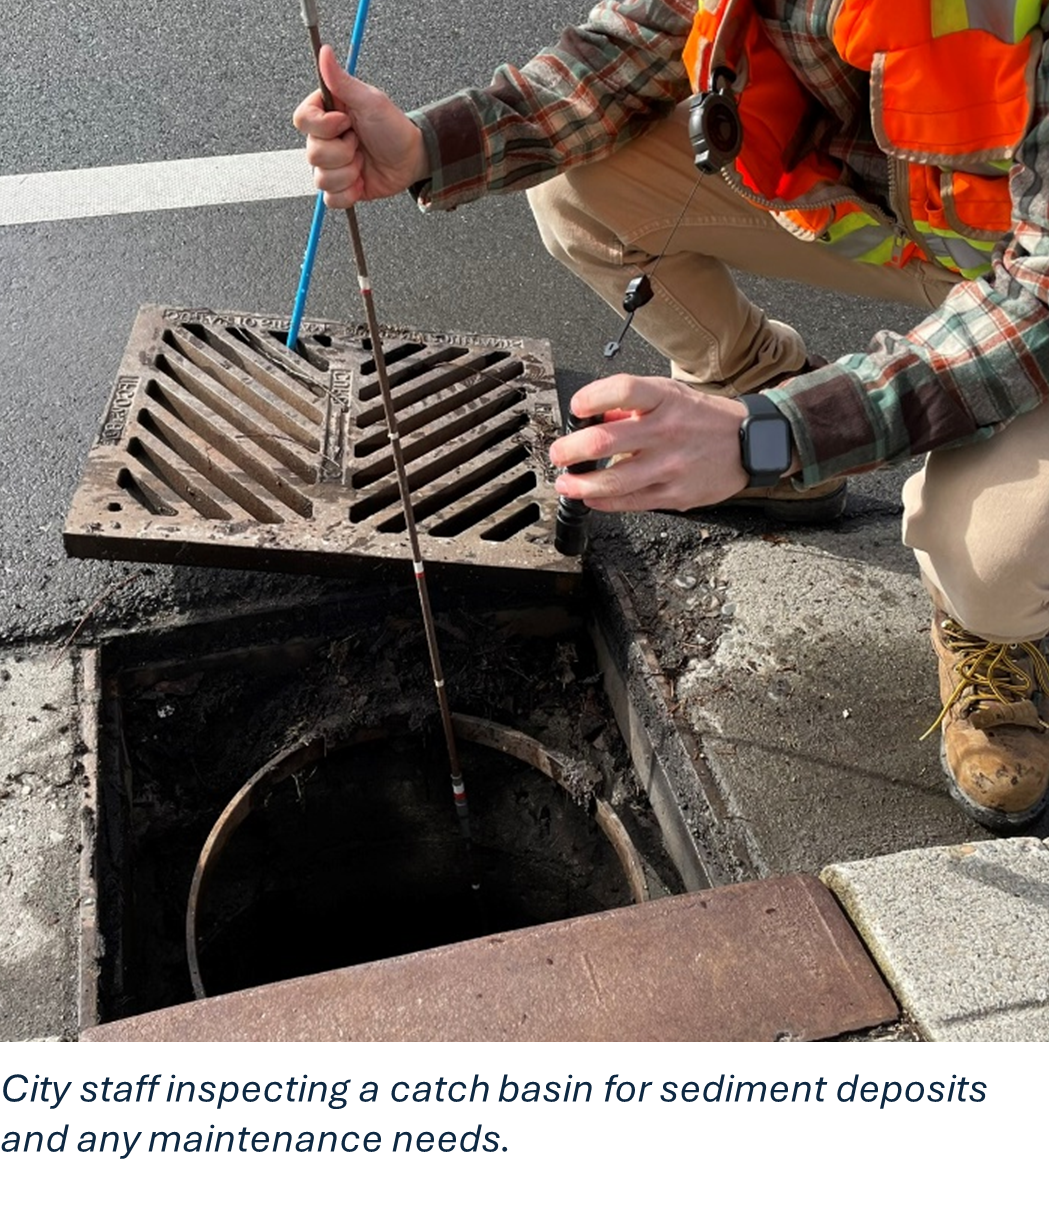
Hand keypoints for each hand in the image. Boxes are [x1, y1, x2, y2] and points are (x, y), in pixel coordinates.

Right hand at [292, 44, 430, 205]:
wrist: (411, 159)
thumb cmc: (393, 127)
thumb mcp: (370, 101)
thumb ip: (343, 81)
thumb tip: (325, 52)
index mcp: (326, 115)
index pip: (302, 120)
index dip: (323, 126)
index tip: (346, 122)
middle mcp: (324, 140)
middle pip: (312, 154)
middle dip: (343, 152)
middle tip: (360, 143)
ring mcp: (331, 166)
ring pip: (321, 179)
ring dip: (349, 173)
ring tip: (363, 162)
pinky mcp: (340, 187)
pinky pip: (330, 199)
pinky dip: (349, 194)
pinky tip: (361, 183)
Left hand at [548, 375, 750, 511]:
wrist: (751, 444)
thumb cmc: (706, 418)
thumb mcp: (671, 396)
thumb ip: (632, 405)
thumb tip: (593, 418)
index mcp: (666, 399)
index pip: (622, 390)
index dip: (591, 398)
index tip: (576, 407)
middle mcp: (667, 431)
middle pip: (605, 440)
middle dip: (571, 450)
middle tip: (558, 454)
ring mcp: (670, 465)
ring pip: (613, 480)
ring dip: (580, 484)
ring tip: (567, 483)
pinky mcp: (674, 494)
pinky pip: (630, 502)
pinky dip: (604, 502)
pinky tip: (592, 498)